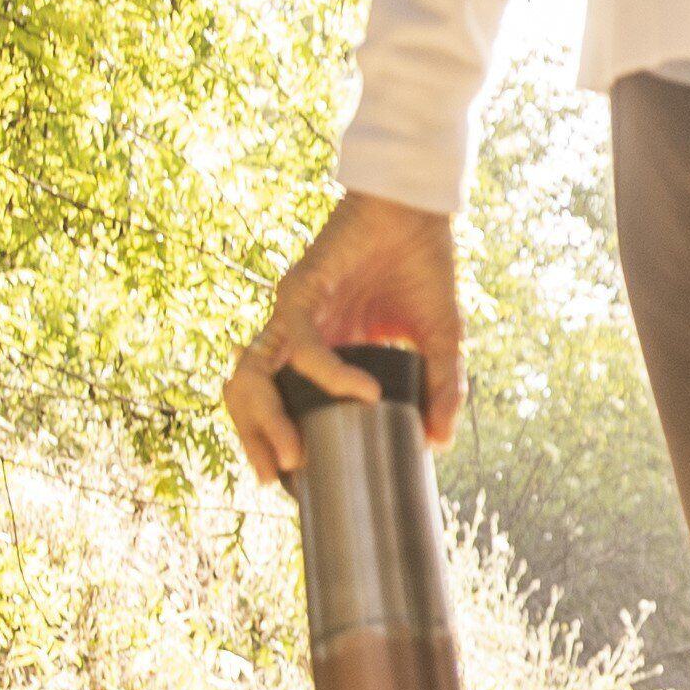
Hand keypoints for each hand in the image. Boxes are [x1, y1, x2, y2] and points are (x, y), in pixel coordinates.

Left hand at [223, 191, 462, 482]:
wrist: (420, 209)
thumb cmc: (423, 266)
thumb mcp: (441, 340)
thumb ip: (440, 388)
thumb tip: (439, 442)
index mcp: (321, 349)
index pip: (279, 401)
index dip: (277, 439)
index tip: (298, 481)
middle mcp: (296, 334)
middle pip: (249, 393)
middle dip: (253, 439)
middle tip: (278, 478)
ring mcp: (293, 313)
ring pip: (251, 372)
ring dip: (264, 419)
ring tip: (294, 456)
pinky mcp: (300, 288)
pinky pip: (303, 343)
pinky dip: (331, 374)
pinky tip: (364, 391)